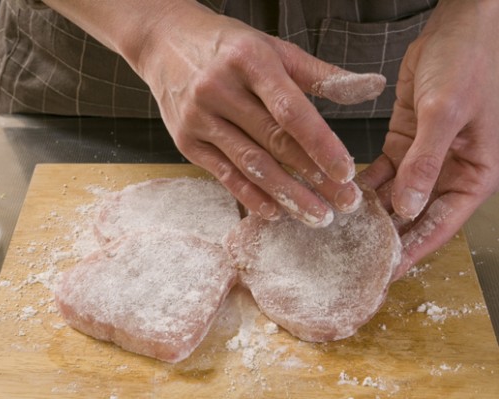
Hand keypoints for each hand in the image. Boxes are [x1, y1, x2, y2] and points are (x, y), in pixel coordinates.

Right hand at [133, 2, 384, 225]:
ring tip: (317, 216)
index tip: (347, 172)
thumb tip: (370, 88)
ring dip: (287, 195)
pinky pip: (223, 174)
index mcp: (250, 61)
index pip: (291, 110)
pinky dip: (250, 196)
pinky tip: (275, 211)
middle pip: (274, 143)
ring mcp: (199, 118)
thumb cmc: (227, 47)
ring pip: (250, 164)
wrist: (164, 43)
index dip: (320, 144)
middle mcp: (220, 89)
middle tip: (345, 203)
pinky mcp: (186, 141)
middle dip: (313, 178)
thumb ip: (320, 74)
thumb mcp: (272, 48)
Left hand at [360, 0, 498, 279]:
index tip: (385, 274)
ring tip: (339, 233)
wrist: (461, 24)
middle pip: (416, 216)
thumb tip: (406, 208)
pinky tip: (342, 196)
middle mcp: (450, 172)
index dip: (413, 251)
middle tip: (352, 258)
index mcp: (475, 175)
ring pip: (396, 196)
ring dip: (371, 212)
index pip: (441, 225)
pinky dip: (365, 184)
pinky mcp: (405, 141)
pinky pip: (383, 171)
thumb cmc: (470, 63)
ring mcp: (426, 157)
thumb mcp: (446, 114)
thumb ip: (426, 162)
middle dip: (387, 237)